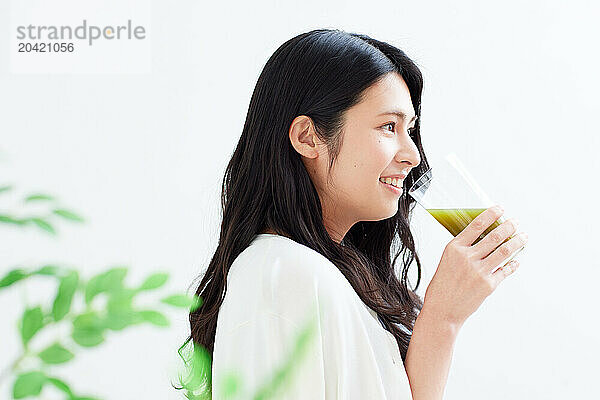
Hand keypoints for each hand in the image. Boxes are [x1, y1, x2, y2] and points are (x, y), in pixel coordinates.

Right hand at [422, 205, 528, 326]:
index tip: (500, 209)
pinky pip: (506, 270)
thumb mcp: (446, 261)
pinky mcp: (489, 285)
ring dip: (517, 242)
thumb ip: (463, 250)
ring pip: (504, 251)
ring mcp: (479, 271)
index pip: (476, 225)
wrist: (442, 311)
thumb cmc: (441, 286)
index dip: (491, 214)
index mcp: (454, 248)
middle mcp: (467, 258)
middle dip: (509, 226)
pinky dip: (513, 264)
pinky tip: (517, 260)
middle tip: (515, 222)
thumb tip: (483, 237)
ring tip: (523, 236)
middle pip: (494, 236)